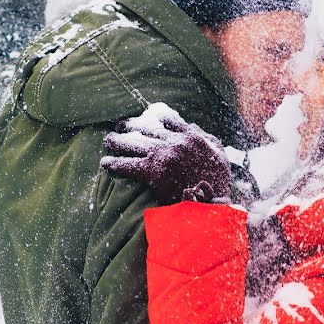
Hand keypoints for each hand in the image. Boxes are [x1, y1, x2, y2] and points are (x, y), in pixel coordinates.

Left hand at [101, 105, 231, 204]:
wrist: (212, 205)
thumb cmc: (218, 184)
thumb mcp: (219, 155)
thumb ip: (208, 138)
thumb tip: (193, 126)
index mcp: (192, 137)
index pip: (169, 119)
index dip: (155, 118)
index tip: (146, 119)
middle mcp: (175, 142)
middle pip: (146, 128)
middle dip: (130, 125)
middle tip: (120, 126)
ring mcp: (163, 156)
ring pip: (133, 142)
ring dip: (117, 141)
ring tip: (108, 141)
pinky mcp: (153, 173)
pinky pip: (127, 165)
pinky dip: (114, 163)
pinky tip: (104, 163)